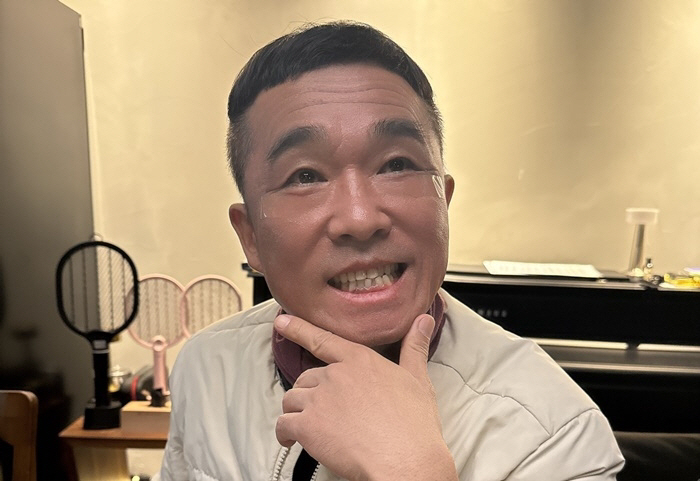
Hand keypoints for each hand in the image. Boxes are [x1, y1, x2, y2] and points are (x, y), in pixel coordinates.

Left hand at [274, 313, 457, 480]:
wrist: (405, 461)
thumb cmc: (414, 425)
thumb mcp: (418, 380)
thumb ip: (415, 348)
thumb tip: (423, 320)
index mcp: (360, 360)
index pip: (323, 339)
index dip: (299, 328)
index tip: (282, 322)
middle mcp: (336, 374)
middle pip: (307, 378)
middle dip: (310, 394)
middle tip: (324, 413)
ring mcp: (319, 399)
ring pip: (292, 400)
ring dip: (296, 413)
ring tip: (310, 429)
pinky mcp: (308, 425)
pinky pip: (283, 425)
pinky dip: (284, 434)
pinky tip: (292, 441)